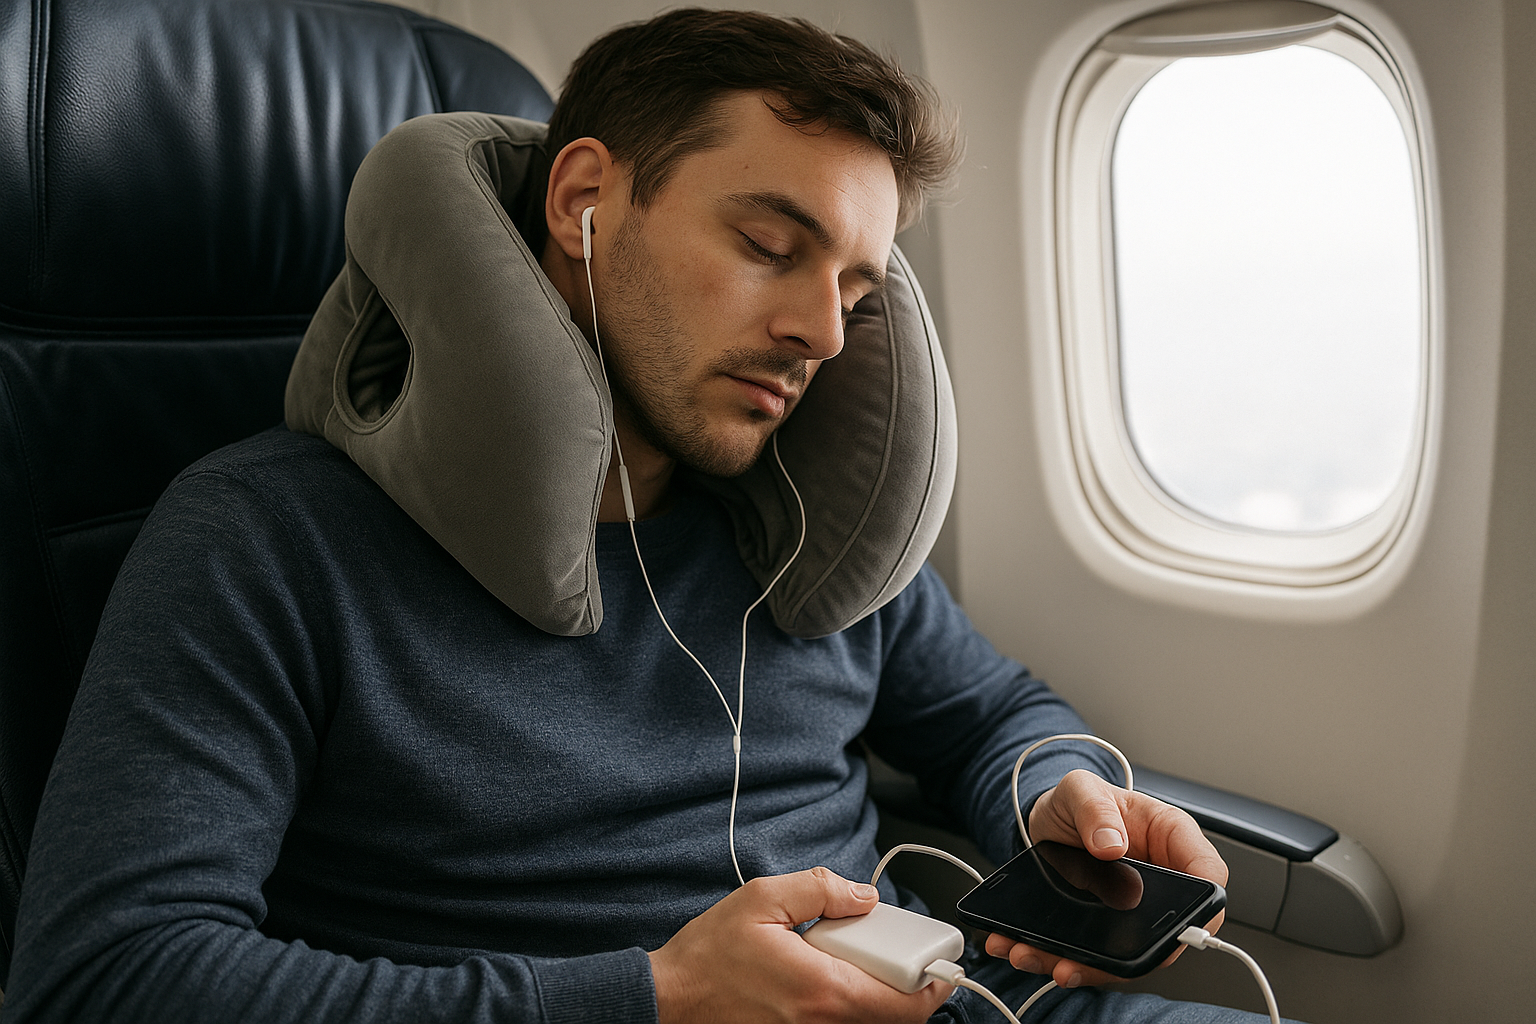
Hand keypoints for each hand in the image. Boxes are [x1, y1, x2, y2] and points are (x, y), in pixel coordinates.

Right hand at [649, 867, 953, 1023]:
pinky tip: (832, 976)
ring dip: (878, 993)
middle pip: (895, 1017)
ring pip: (870, 1023)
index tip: (940, 962)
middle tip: (895, 951)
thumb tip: (864, 896)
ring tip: (855, 959)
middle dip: (906, 983)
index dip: (933, 983)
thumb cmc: (709, 955)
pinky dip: (851, 1002)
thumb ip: (820, 889)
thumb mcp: (762, 898)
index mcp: (823, 989)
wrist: (670, 1000)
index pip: (905, 1002)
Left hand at [984, 769, 1228, 989]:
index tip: (1183, 924)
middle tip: (1103, 954)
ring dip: (1091, 965)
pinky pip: (1094, 953)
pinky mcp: (1105, 926)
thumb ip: (1095, 808)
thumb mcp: (1080, 789)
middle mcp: (1160, 879)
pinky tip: (1027, 952)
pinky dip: (1061, 958)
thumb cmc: (1078, 800)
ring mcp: (1133, 908)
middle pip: (1170, 929)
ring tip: (1049, 961)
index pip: (1207, 873)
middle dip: (1137, 952)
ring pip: (1128, 950)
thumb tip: (1111, 844)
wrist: (1046, 819)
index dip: (1205, 904)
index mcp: (1170, 837)